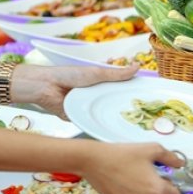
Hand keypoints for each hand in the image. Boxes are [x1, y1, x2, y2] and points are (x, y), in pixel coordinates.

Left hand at [9, 64, 138, 118]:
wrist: (45, 87)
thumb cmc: (69, 75)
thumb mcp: (97, 73)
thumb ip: (117, 73)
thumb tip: (137, 66)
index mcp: (100, 82)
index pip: (120, 87)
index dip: (131, 90)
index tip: (147, 95)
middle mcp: (96, 95)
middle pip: (115, 101)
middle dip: (126, 105)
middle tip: (145, 111)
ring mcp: (90, 106)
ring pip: (106, 113)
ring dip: (114, 115)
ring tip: (134, 121)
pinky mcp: (82, 117)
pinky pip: (94, 121)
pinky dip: (101, 123)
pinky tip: (115, 127)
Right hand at [78, 141, 184, 193]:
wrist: (95, 160)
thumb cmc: (122, 154)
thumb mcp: (152, 149)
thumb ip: (170, 157)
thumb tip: (179, 162)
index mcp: (156, 190)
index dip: (174, 186)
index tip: (169, 179)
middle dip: (161, 191)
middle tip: (154, 176)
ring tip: (138, 177)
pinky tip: (127, 182)